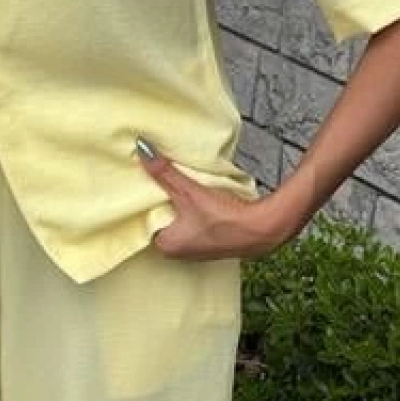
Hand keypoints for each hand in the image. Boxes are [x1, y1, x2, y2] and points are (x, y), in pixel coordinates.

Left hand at [135, 136, 294, 261]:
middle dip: (158, 201)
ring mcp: (192, 249)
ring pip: (175, 220)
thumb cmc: (224, 218)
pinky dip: (188, 210)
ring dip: (175, 205)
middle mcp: (175, 252)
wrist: (261, 230)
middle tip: (150, 178)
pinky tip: (190, 195)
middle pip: (158, 219)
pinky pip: (189, 223)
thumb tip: (142, 148)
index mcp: (164, 245)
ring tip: (169, 182)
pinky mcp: (208, 242)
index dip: (140, 202)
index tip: (137, 183)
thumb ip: (164, 172)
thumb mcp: (188, 192)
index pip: (141, 221)